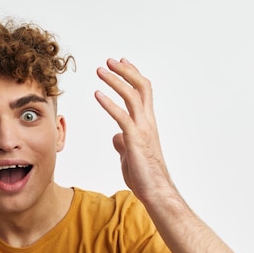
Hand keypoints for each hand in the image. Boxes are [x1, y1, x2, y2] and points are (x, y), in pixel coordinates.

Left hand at [95, 58, 173, 202]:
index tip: (121, 63)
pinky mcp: (135, 140)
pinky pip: (122, 116)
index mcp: (147, 123)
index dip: (132, 75)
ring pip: (132, 96)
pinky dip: (109, 103)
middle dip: (125, 71)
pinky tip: (98, 94)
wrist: (155, 192)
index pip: (143, 92)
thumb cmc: (144, 176)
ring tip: (101, 70)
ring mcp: (143, 130)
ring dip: (116, 80)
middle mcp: (147, 122)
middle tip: (109, 60)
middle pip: (140, 87)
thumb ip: (123, 142)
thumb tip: (116, 136)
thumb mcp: (130, 154)